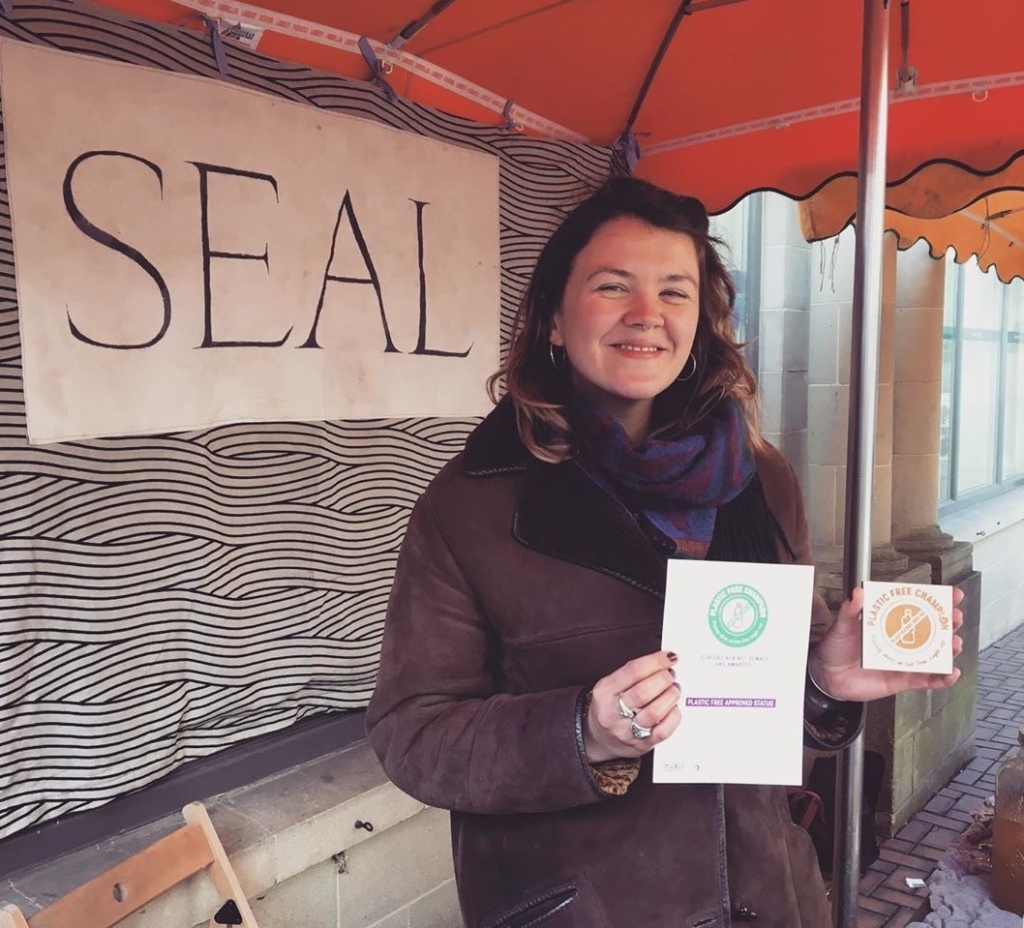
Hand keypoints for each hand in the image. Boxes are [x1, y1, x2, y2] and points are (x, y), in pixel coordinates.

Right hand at [583, 651, 680, 762]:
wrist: (599, 739)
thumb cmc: (609, 707)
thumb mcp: (610, 686)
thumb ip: (633, 674)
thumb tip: (663, 661)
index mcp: (604, 692)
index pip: (633, 671)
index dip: (655, 661)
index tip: (669, 656)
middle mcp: (612, 713)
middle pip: (644, 691)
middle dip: (664, 678)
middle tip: (671, 674)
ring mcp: (626, 732)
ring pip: (655, 712)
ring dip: (671, 696)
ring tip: (674, 689)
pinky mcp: (641, 746)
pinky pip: (663, 731)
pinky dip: (674, 716)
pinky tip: (673, 708)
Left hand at [807, 586, 963, 701]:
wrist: (827, 675)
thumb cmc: (836, 648)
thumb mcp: (842, 626)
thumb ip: (850, 610)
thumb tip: (858, 593)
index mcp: (889, 623)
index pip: (917, 609)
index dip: (936, 602)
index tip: (952, 594)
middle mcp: (901, 641)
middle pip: (932, 630)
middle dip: (948, 623)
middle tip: (954, 617)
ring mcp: (904, 661)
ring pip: (935, 655)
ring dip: (950, 649)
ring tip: (955, 644)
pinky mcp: (904, 680)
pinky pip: (928, 680)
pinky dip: (942, 678)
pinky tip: (951, 673)